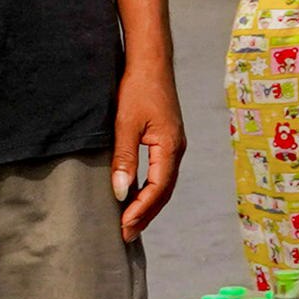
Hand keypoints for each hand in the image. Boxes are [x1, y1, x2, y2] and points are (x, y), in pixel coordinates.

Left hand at [111, 69, 183, 238]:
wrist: (151, 62)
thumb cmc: (138, 89)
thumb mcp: (125, 124)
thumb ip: (124, 159)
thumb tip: (121, 192)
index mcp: (170, 148)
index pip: (158, 189)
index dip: (140, 210)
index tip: (123, 227)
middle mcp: (177, 150)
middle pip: (164, 193)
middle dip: (146, 215)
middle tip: (126, 235)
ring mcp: (174, 145)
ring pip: (164, 185)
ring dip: (148, 205)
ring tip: (131, 223)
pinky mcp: (167, 140)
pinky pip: (162, 174)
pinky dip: (150, 190)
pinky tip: (137, 196)